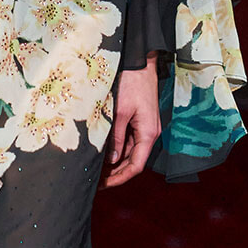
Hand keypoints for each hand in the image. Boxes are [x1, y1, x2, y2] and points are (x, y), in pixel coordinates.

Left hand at [101, 57, 159, 187]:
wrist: (140, 62)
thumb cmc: (131, 83)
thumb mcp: (120, 112)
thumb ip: (116, 137)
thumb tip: (112, 160)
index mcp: (148, 133)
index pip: (136, 166)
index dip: (120, 178)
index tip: (105, 185)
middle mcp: (150, 133)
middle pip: (134, 161)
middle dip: (117, 173)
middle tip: (97, 181)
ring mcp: (146, 127)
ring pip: (131, 153)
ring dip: (116, 163)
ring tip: (98, 170)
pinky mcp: (141, 121)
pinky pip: (130, 141)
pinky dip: (118, 150)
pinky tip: (105, 154)